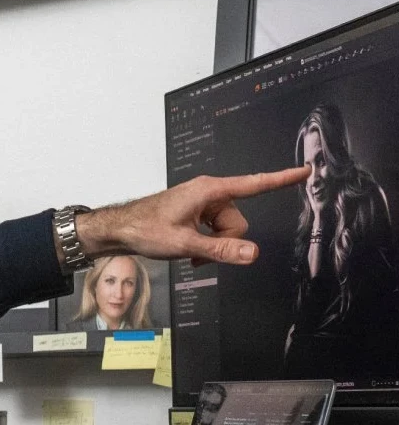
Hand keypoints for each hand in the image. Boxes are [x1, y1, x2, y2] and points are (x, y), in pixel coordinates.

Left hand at [76, 167, 311, 267]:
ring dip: (214, 245)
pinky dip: (206, 244)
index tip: (305, 171)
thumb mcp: (184, 244)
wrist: (119, 229)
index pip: (254, 184)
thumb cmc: (145, 229)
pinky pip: (215, 231)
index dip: (281, 179)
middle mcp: (209, 193)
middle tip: (198, 252)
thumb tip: (253, 254)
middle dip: (225, 241)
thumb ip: (220, 250)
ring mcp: (203, 203)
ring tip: (189, 252)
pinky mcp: (197, 213)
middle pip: (238, 222)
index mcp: (209, 190)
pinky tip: (189, 251)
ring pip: (227, 230)